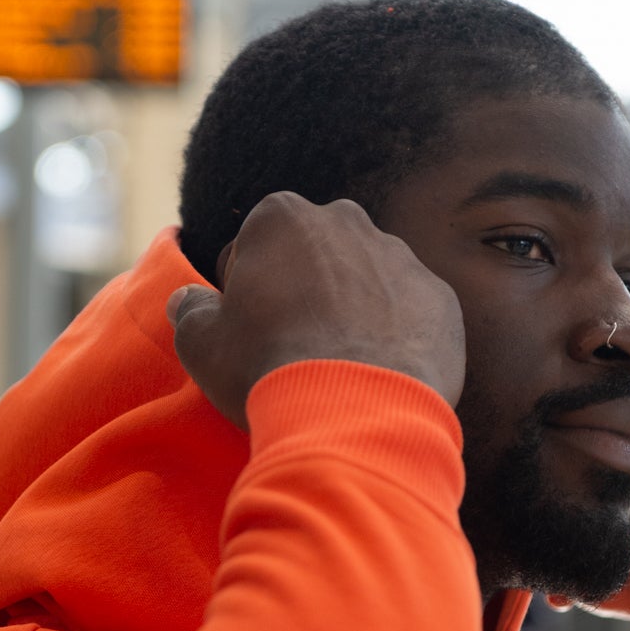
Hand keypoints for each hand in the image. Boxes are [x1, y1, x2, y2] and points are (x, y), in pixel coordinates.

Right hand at [167, 192, 465, 429]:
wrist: (357, 414)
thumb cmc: (268, 368)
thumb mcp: (202, 343)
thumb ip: (190, 310)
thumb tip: (188, 300)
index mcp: (282, 216)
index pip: (252, 248)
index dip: (244, 294)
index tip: (250, 333)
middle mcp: (347, 221)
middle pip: (314, 256)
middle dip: (303, 291)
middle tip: (294, 349)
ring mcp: (401, 257)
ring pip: (366, 281)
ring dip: (352, 311)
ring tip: (339, 369)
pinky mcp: (441, 298)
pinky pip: (409, 313)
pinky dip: (394, 336)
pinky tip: (378, 376)